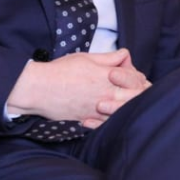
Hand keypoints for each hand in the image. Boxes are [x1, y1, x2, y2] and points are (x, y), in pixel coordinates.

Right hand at [7, 49, 149, 127]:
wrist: (40, 88)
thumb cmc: (61, 70)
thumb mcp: (87, 57)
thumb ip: (109, 58)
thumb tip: (125, 56)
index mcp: (108, 76)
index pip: (135, 79)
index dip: (138, 77)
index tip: (134, 75)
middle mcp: (107, 94)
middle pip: (135, 97)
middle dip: (140, 93)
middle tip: (138, 90)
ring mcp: (99, 109)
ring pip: (125, 111)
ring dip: (130, 106)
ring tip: (128, 102)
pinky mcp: (90, 120)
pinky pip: (109, 123)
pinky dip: (115, 118)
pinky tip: (115, 114)